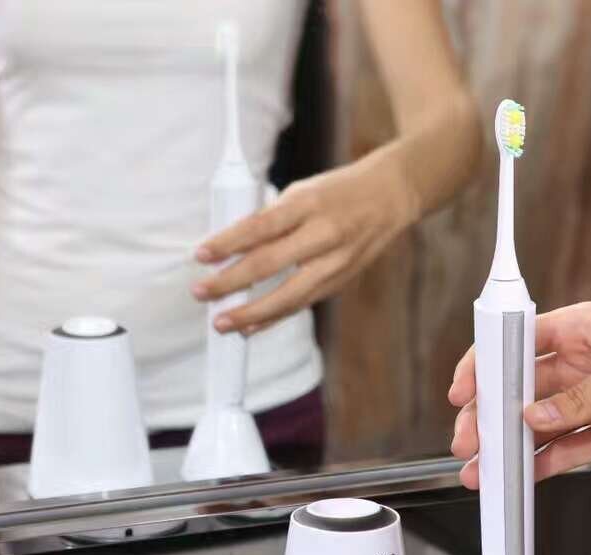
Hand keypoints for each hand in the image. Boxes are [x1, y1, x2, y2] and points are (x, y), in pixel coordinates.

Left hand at [192, 154, 417, 334]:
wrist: (389, 197)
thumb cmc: (336, 192)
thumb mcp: (302, 192)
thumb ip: (270, 219)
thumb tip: (229, 247)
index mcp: (308, 203)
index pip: (261, 225)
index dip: (228, 242)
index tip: (200, 254)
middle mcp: (323, 234)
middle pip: (270, 264)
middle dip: (231, 282)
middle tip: (201, 292)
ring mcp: (335, 262)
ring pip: (288, 296)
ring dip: (251, 313)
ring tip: (222, 323)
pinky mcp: (340, 282)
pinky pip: (301, 305)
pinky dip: (274, 318)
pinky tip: (250, 327)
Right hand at [448, 302, 590, 487]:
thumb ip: (585, 395)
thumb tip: (537, 418)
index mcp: (580, 329)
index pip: (515, 344)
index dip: (484, 365)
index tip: (462, 390)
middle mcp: (580, 365)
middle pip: (518, 392)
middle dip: (488, 415)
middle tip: (469, 440)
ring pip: (537, 428)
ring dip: (508, 447)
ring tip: (482, 468)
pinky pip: (564, 452)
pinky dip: (539, 466)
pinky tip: (518, 477)